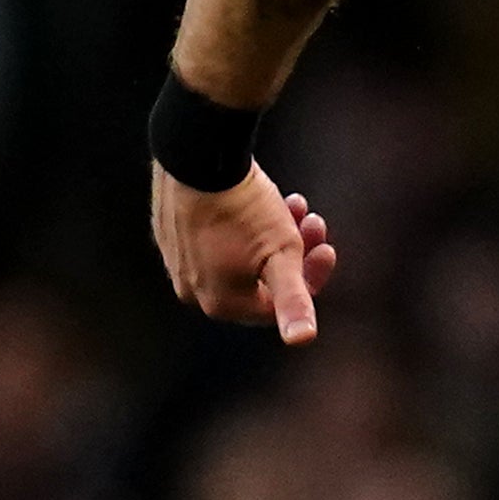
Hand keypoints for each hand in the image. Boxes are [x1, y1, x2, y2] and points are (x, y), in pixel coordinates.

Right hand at [151, 169, 336, 346]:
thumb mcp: (281, 255)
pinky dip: (243, 224)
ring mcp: (178, 260)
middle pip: (261, 278)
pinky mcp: (170, 233)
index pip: (278, 306)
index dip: (310, 277)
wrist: (197, 158)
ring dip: (275, 232)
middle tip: (314, 220)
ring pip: (241, 254)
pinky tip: (264, 197)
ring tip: (295, 204)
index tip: (328, 246)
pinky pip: (215, 238)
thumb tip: (302, 340)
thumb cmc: (244, 211)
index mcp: (221, 303)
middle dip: (295, 251)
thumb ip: (293, 300)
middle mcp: (193, 289)